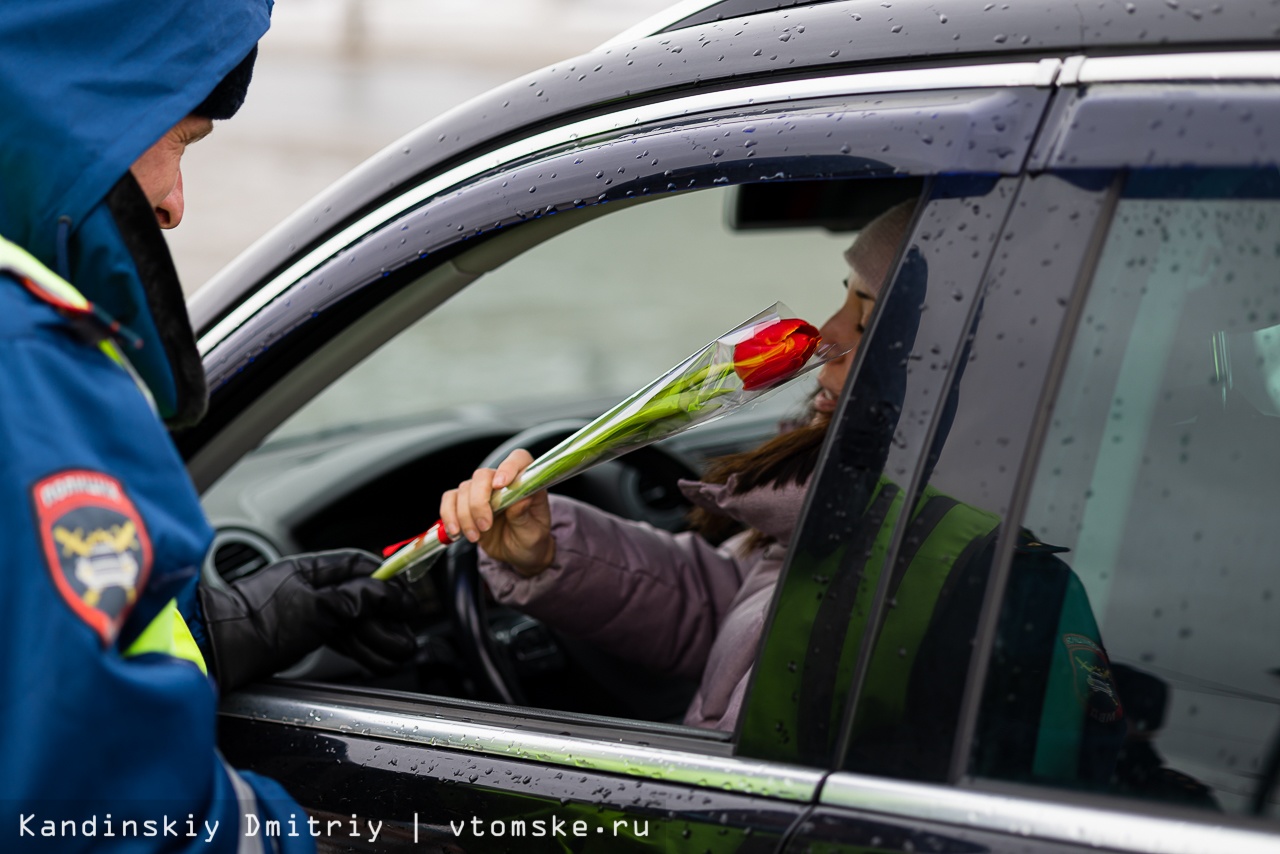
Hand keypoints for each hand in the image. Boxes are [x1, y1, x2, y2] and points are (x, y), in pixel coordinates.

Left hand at [199, 550, 419, 691]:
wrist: (215, 652)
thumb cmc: (255, 624)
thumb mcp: (318, 608)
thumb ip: (357, 598)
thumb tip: (388, 593)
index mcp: (311, 569)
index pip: (360, 565)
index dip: (388, 581)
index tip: (407, 599)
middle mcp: (309, 588)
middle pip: (359, 597)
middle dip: (386, 618)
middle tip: (407, 634)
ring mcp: (303, 613)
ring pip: (350, 621)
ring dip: (376, 638)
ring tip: (397, 652)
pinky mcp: (297, 636)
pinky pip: (336, 638)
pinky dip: (357, 648)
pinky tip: (373, 659)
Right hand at [440, 449, 554, 576]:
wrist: (517, 552)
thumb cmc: (530, 538)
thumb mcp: (533, 533)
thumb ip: (524, 516)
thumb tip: (520, 500)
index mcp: (526, 482)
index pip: (518, 459)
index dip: (508, 467)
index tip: (500, 484)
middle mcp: (502, 482)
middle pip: (483, 476)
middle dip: (479, 501)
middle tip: (484, 525)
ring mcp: (482, 491)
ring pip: (464, 489)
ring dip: (465, 515)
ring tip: (475, 536)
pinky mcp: (465, 502)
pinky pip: (450, 499)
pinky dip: (449, 515)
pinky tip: (456, 531)